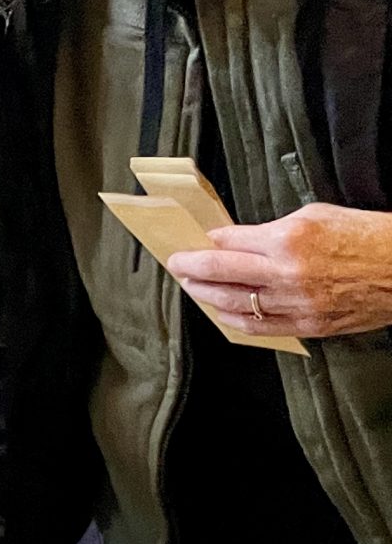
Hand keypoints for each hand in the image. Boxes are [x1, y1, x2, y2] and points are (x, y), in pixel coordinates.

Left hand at [169, 203, 391, 338]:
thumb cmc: (366, 236)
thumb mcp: (316, 216)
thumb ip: (272, 228)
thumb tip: (238, 238)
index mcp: (289, 239)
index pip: (229, 242)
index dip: (207, 242)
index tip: (195, 241)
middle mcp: (288, 273)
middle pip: (221, 272)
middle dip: (191, 268)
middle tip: (177, 264)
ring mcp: (298, 304)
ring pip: (236, 304)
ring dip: (208, 295)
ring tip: (194, 287)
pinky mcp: (310, 326)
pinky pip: (261, 328)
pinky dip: (236, 321)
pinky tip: (223, 313)